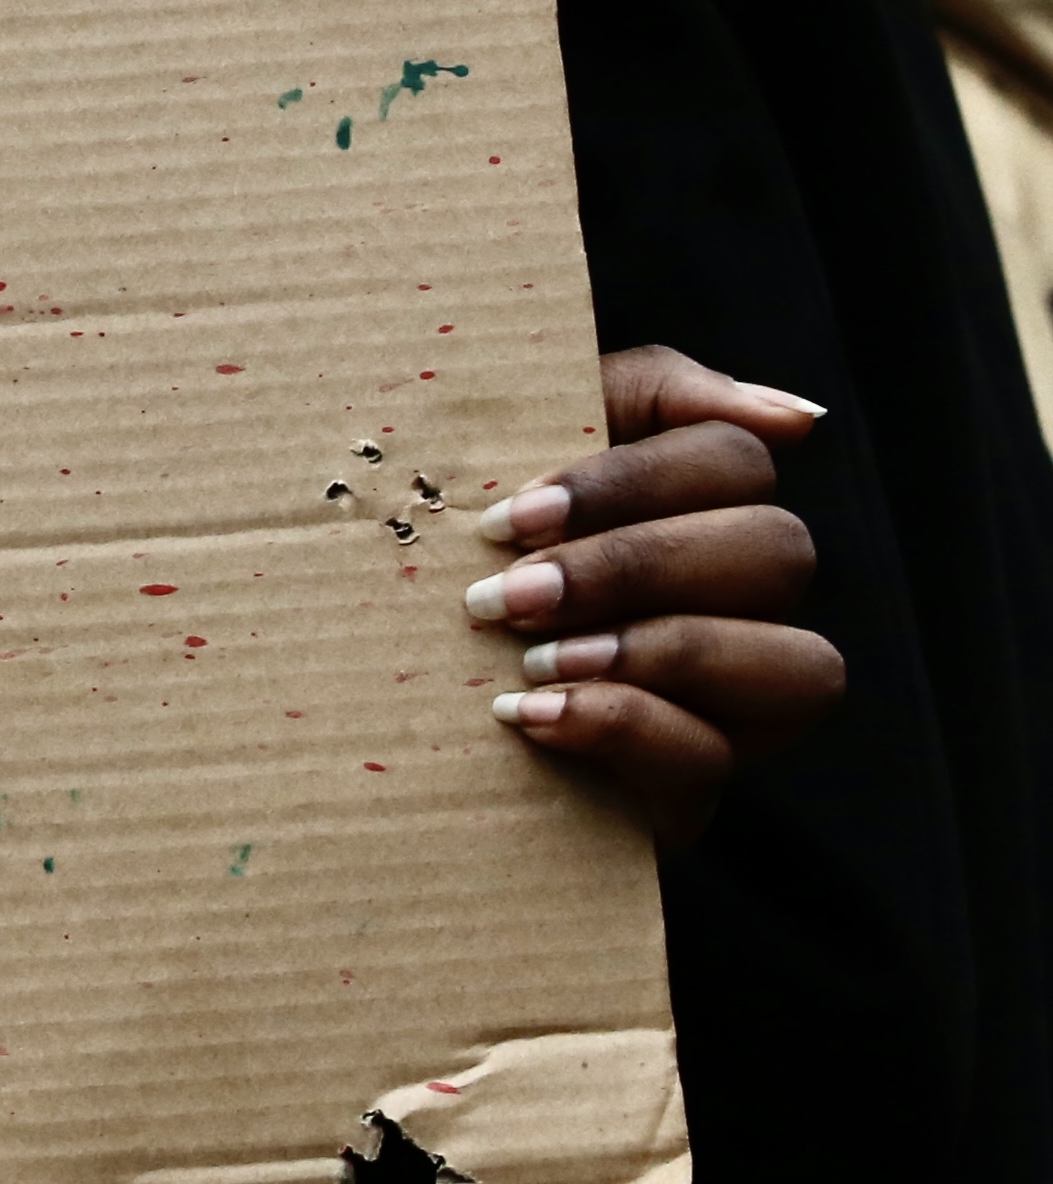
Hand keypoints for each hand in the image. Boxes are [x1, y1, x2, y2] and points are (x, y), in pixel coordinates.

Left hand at [477, 343, 844, 843]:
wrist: (383, 691)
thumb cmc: (455, 546)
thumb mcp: (520, 446)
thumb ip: (649, 395)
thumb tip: (798, 417)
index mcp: (700, 507)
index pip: (735, 460)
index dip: (628, 483)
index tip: (507, 517)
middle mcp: (744, 600)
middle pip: (778, 552)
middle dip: (633, 566)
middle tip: (506, 594)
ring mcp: (733, 702)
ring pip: (801, 665)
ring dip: (656, 649)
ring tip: (532, 659)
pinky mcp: (689, 788)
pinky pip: (713, 758)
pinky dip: (621, 724)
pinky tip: (529, 712)